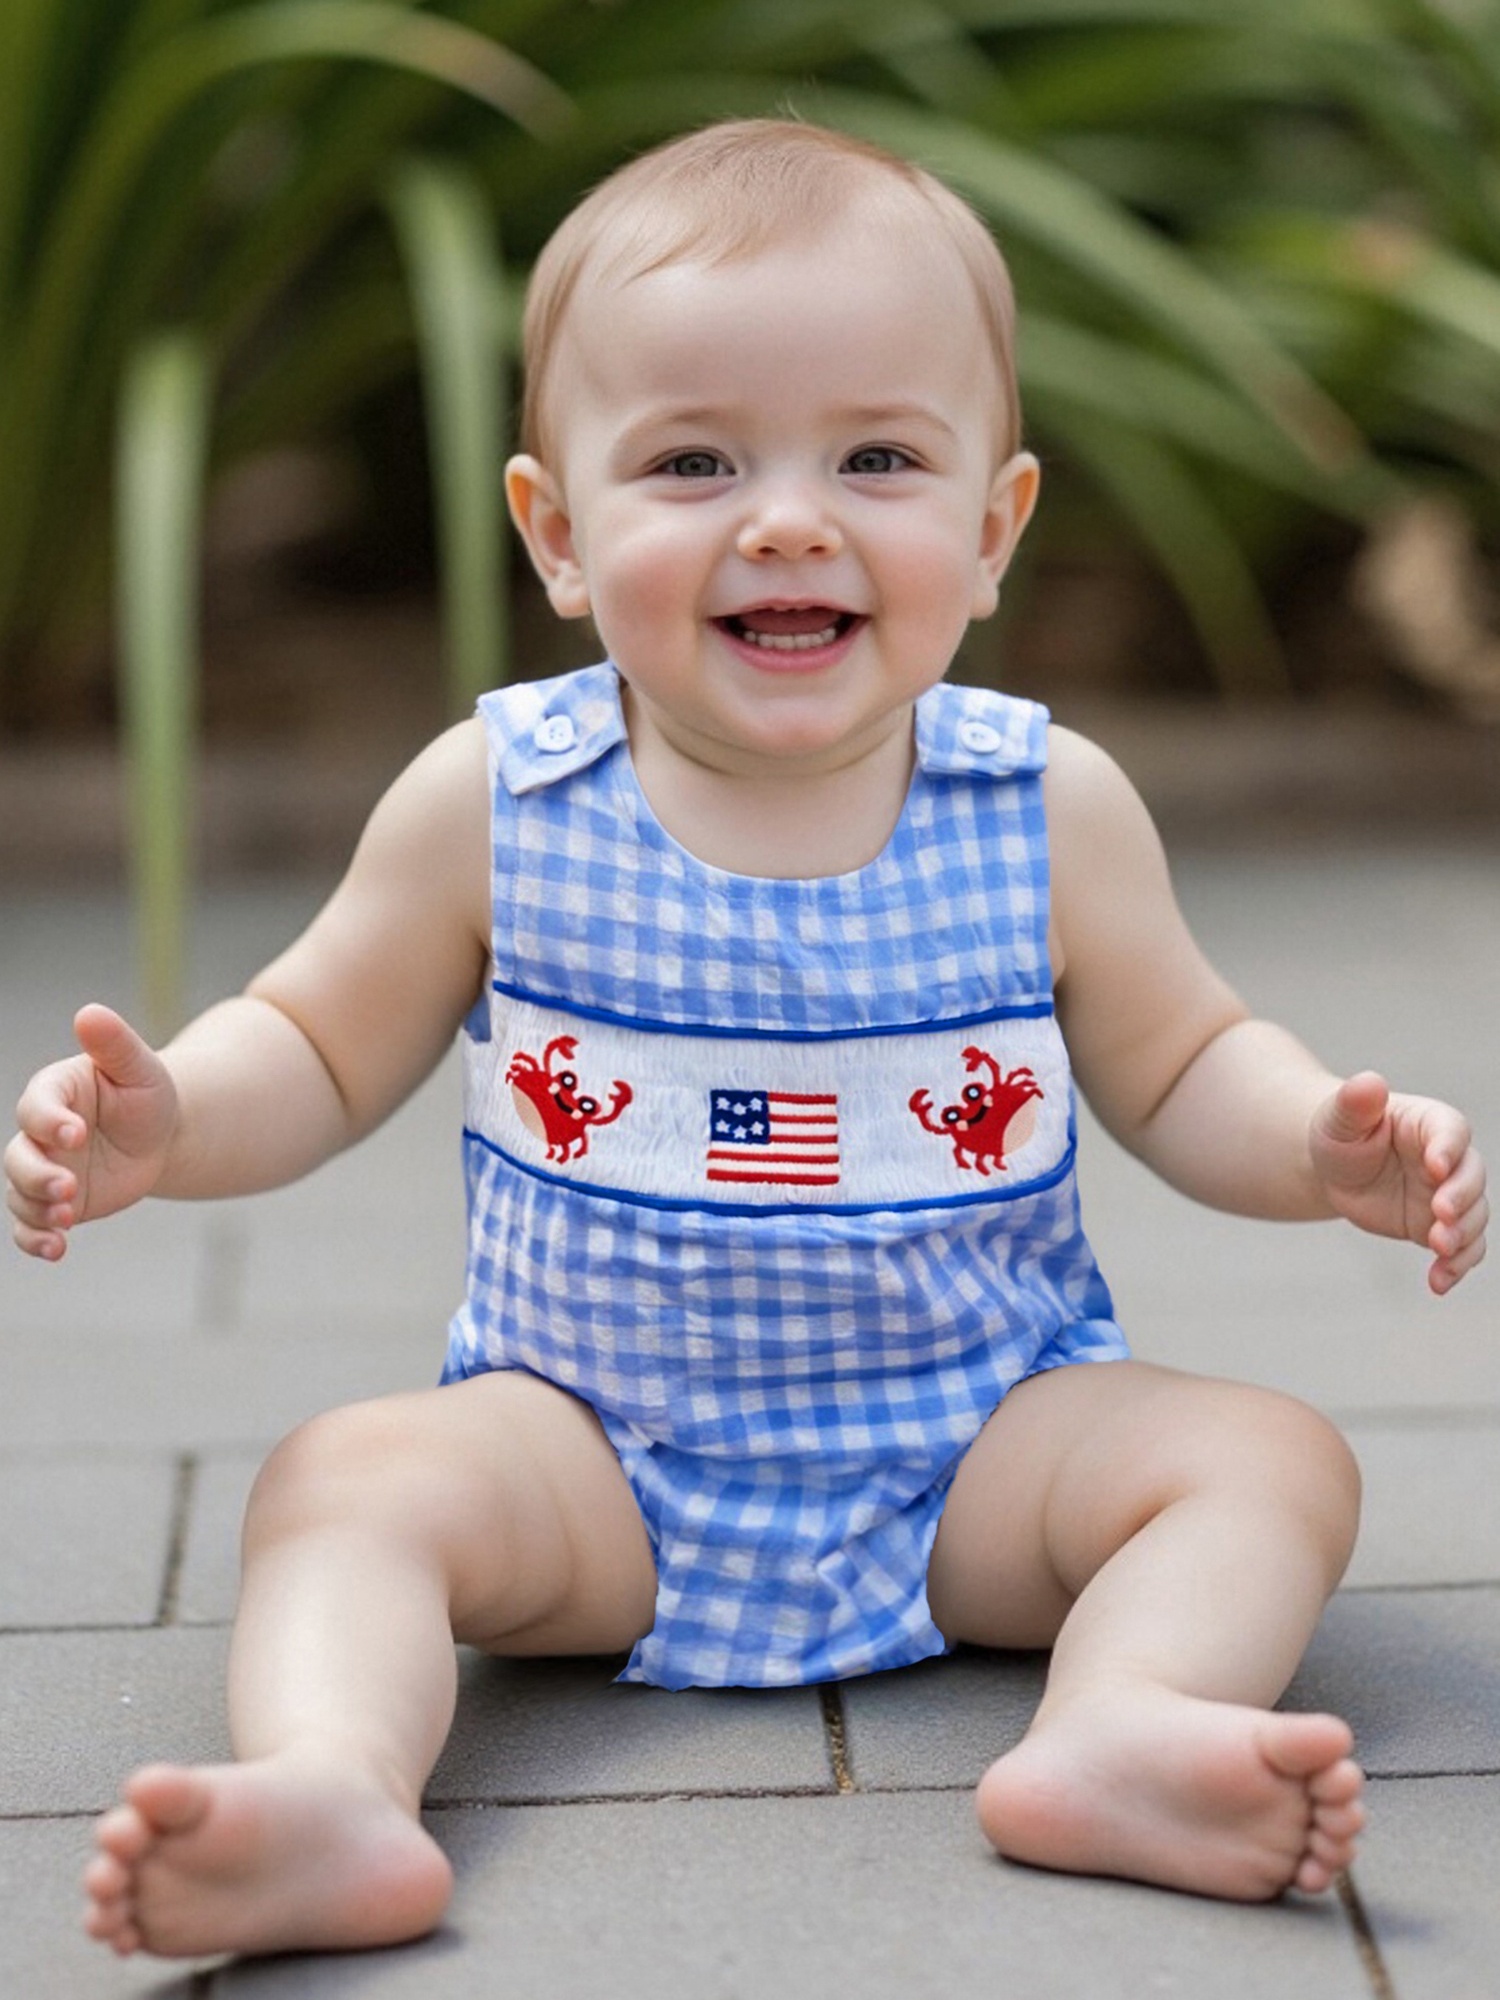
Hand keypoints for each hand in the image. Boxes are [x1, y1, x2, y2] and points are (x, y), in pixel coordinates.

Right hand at [5, 1004, 177, 1259]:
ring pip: (20, 1194)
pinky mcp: (54, 1202)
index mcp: (54, 1094)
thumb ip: (114, 1044)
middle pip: (19, 1156)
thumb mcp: (139, 1067)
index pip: (36, 1107)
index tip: (76, 1134)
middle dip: (38, 1175)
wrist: (160, 1135)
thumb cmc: (146, 1092)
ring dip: (37, 1209)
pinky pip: (31, 1224)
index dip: (50, 1121)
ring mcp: (44, 1169)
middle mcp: (40, 1134)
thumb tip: (89, 1013)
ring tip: (67, 1220)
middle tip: (69, 1188)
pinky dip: (37, 1239)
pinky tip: (57, 1250)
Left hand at [1310, 1072, 1487, 1294]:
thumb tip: (1369, 1083)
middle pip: (1472, 1177)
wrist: (1334, 1169)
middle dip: (1462, 1197)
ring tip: (1440, 1250)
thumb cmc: (1340, 1134)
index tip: (1435, 1167)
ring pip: (1474, 1216)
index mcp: (1429, 1123)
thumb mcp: (1339, 1118)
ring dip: (1463, 1235)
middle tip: (1441, 1215)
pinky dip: (1455, 1266)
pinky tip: (1438, 1283)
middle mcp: (1448, 1160)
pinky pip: (1462, 1248)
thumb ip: (1354, 1102)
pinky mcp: (1440, 1226)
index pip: (1452, 1131)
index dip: (1448, 1148)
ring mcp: (1448, 1195)